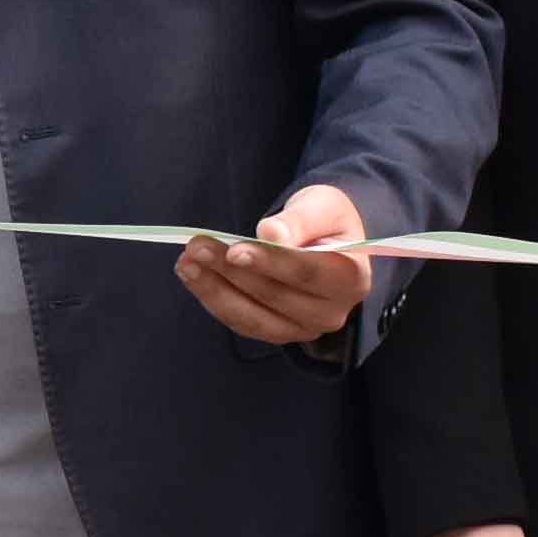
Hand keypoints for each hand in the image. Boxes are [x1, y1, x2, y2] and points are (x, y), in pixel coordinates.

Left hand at [178, 183, 376, 348]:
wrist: (329, 240)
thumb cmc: (327, 219)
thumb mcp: (321, 205)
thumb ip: (300, 219)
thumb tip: (271, 233)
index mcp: (351, 278)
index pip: (307, 273)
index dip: (269, 263)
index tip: (234, 250)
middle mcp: (332, 312)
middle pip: (276, 296)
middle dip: (232, 271)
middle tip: (197, 246)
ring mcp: (304, 328)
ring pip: (254, 317)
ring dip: (215, 290)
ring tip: (186, 262)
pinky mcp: (279, 331)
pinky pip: (243, 322)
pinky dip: (215, 300)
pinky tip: (193, 276)